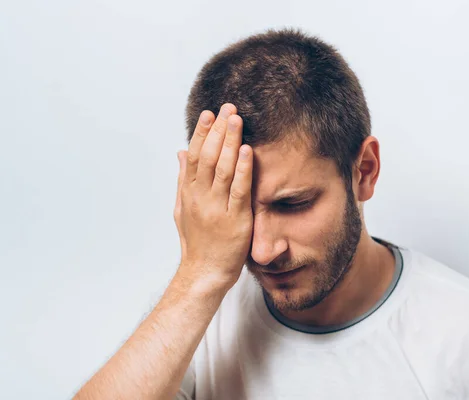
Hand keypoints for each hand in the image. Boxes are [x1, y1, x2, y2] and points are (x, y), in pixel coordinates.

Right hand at [174, 103, 252, 289]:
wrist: (205, 272)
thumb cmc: (196, 241)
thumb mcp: (182, 208)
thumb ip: (182, 179)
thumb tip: (180, 152)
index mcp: (188, 193)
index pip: (193, 156)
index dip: (201, 133)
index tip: (209, 114)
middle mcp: (200, 197)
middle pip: (207, 157)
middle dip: (217, 130)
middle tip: (228, 108)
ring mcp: (217, 208)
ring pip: (222, 169)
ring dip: (230, 142)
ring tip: (237, 120)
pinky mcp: (235, 219)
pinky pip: (238, 190)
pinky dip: (242, 169)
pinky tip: (247, 150)